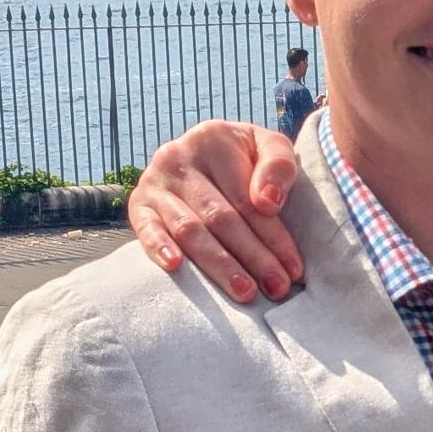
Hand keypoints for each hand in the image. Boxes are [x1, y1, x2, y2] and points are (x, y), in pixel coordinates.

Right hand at [126, 121, 304, 303]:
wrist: (203, 148)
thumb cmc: (245, 157)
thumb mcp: (268, 146)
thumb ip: (278, 167)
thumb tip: (268, 203)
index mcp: (214, 139)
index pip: (246, 199)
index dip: (273, 237)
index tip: (293, 269)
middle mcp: (178, 157)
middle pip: (220, 218)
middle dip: (253, 258)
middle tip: (276, 287)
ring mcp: (155, 181)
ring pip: (190, 230)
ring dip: (219, 265)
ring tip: (245, 292)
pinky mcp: (138, 203)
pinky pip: (145, 228)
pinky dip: (159, 247)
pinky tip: (175, 267)